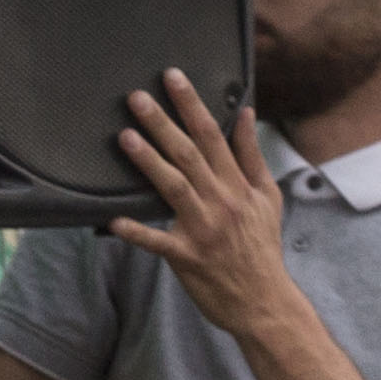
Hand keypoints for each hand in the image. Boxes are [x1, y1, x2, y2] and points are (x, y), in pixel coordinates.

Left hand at [105, 75, 312, 349]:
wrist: (265, 301)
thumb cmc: (262, 247)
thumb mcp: (267, 198)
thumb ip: (252, 156)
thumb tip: (244, 116)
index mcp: (238, 186)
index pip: (213, 136)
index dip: (192, 106)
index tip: (172, 78)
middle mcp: (221, 203)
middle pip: (189, 155)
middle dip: (163, 123)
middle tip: (137, 97)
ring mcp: (203, 230)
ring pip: (173, 188)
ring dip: (149, 162)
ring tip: (125, 137)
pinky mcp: (186, 256)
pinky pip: (157, 242)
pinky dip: (136, 232)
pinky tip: (113, 220)